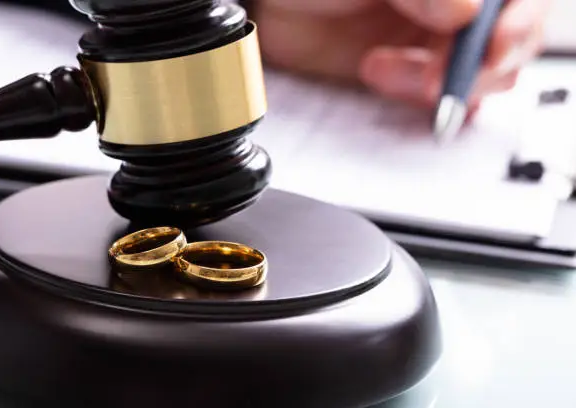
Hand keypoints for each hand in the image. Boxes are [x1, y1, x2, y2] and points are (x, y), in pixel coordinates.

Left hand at [252, 0, 549, 110]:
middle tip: (431, 79)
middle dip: (473, 68)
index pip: (517, 1)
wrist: (276, 10)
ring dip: (438, 85)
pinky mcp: (416, 74)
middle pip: (509, 42)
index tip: (493, 49)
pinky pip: (443, 100)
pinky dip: (426, 105)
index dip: (519, 24)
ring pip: (479, 78)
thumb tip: (464, 14)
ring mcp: (440, 41)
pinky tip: (389, 84)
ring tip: (382, 69)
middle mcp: (458, 7)